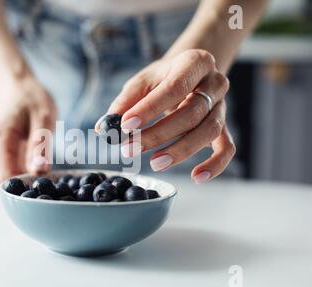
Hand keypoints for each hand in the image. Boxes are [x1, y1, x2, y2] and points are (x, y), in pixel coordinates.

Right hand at [0, 75, 56, 182]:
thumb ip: (40, 145)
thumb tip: (39, 172)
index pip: (4, 180)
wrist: (15, 89)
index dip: (24, 189)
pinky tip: (36, 156)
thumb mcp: (43, 117)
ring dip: (30, 176)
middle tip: (51, 172)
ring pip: (12, 177)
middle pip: (7, 182)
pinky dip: (27, 169)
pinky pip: (13, 171)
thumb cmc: (31, 99)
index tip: (45, 186)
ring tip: (43, 157)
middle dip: (29, 183)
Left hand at [102, 49, 235, 183]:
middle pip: (192, 112)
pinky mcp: (225, 127)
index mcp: (195, 62)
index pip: (174, 87)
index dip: (150, 109)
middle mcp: (215, 83)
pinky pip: (227, 148)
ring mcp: (222, 106)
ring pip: (209, 131)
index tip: (126, 125)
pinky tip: (197, 177)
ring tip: (154, 163)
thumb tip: (104, 128)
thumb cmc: (163, 78)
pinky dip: (215, 164)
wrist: (191, 73)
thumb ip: (124, 103)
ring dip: (181, 150)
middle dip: (159, 134)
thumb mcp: (142, 81)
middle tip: (131, 149)